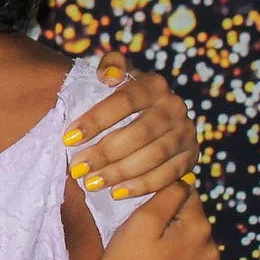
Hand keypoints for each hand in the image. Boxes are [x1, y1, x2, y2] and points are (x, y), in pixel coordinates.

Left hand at [65, 51, 198, 197]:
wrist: (157, 115)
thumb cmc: (124, 97)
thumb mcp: (117, 74)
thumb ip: (110, 65)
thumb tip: (108, 76)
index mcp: (154, 84)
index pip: (124, 101)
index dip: (96, 119)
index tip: (68, 138)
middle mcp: (175, 106)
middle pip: (139, 133)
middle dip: (105, 153)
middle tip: (77, 168)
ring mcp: (186, 132)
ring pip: (153, 156)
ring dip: (120, 172)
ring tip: (91, 183)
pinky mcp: (191, 156)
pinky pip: (168, 175)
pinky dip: (142, 186)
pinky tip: (116, 193)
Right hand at [86, 182, 218, 259]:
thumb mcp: (142, 221)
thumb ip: (167, 195)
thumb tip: (184, 181)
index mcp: (200, 229)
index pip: (187, 193)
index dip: (162, 194)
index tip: (142, 206)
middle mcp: (212, 251)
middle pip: (191, 219)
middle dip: (171, 219)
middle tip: (141, 231)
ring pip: (191, 243)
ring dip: (174, 241)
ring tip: (146, 253)